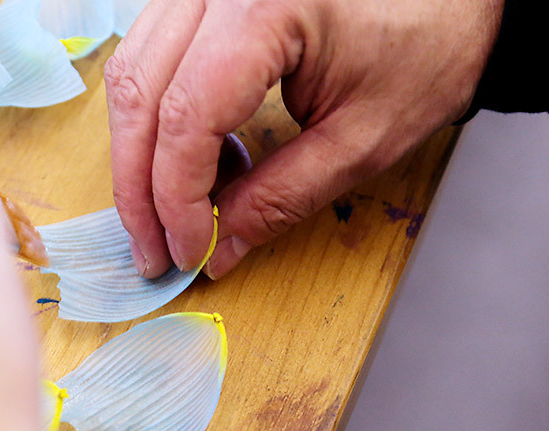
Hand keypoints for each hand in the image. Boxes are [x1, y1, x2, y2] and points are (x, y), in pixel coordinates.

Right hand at [105, 0, 501, 278]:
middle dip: (139, 186)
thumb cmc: (424, 50)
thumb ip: (280, 199)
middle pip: (141, 93)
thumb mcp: (359, 141)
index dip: (175, 196)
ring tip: (174, 208)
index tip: (187, 249)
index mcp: (267, 7)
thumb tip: (218, 248)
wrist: (453, 1)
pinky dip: (157, 118)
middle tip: (156, 248)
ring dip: (140, 154)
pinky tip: (193, 157)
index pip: (187, 115)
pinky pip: (150, 57)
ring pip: (132, 73)